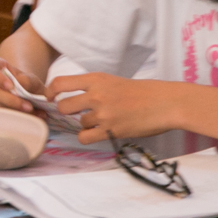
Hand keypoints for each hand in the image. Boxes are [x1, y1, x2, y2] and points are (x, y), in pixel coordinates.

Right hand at [0, 57, 45, 112]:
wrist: (27, 96)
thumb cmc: (27, 84)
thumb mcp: (32, 80)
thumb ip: (28, 80)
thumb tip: (20, 84)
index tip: (10, 86)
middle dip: (8, 99)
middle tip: (28, 106)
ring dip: (13, 110)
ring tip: (32, 112)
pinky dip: (14, 117)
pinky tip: (28, 116)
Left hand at [47, 73, 186, 143]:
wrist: (166, 103)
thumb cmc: (143, 92)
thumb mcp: (113, 81)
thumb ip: (93, 87)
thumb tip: (73, 99)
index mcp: (96, 79)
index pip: (60, 83)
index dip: (50, 91)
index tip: (50, 97)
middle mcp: (96, 95)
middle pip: (62, 106)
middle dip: (66, 112)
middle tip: (77, 113)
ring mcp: (103, 113)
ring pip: (78, 123)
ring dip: (87, 124)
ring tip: (104, 120)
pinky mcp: (110, 130)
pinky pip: (85, 137)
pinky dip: (88, 137)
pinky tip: (99, 132)